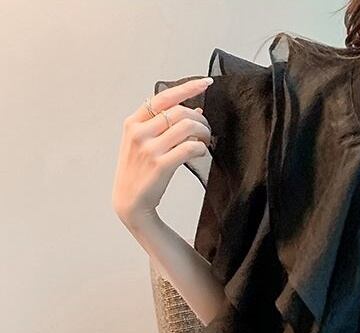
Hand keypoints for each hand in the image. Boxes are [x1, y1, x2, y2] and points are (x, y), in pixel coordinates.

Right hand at [112, 76, 212, 226]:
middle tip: (206, 130)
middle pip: (179, 111)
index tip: (205, 82)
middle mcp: (139, 132)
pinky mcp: (161, 165)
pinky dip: (201, 148)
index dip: (187, 87)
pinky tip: (201, 152)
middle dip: (199, 119)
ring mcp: (149, 148)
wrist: (131, 202)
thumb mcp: (144, 144)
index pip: (163, 96)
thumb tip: (195, 110)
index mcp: (133, 122)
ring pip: (187, 126)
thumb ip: (163, 126)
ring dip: (203, 132)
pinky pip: (190, 147)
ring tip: (205, 141)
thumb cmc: (140, 172)